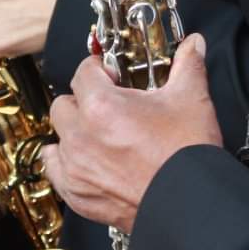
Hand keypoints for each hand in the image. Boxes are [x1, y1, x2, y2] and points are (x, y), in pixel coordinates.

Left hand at [42, 35, 221, 232]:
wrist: (190, 204)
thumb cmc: (186, 157)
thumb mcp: (191, 99)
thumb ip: (188, 65)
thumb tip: (193, 45)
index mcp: (101, 107)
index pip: (83, 73)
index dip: (98, 70)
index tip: (111, 75)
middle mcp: (81, 136)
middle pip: (64, 104)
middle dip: (82, 100)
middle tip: (107, 105)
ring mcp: (76, 167)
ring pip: (58, 137)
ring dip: (73, 131)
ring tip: (97, 133)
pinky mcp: (78, 194)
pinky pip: (55, 170)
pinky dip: (65, 163)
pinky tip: (81, 159)